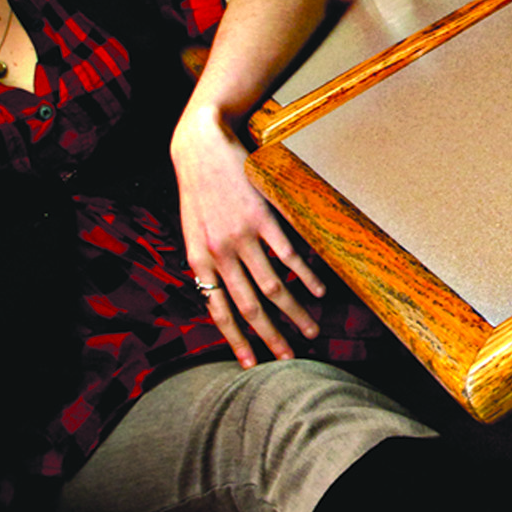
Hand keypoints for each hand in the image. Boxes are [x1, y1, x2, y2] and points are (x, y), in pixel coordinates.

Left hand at [171, 101, 327, 365]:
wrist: (199, 147)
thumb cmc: (197, 189)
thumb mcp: (192, 230)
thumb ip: (208, 261)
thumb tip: (224, 293)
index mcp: (199, 260)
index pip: (219, 311)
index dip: (236, 340)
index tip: (251, 365)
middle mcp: (220, 253)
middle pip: (250, 306)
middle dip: (271, 337)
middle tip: (290, 359)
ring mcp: (243, 235)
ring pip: (272, 286)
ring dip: (294, 312)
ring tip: (312, 330)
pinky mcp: (263, 216)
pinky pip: (287, 254)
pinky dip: (305, 275)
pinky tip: (319, 289)